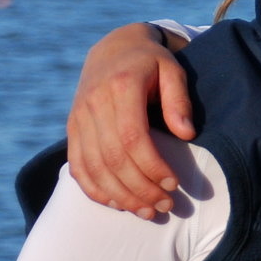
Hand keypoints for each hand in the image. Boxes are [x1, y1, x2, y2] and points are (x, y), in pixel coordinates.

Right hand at [66, 22, 195, 218]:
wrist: (114, 49)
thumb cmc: (152, 62)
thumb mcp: (174, 70)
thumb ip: (180, 101)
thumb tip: (187, 135)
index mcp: (121, 87)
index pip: (132, 137)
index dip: (151, 165)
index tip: (173, 184)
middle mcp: (93, 104)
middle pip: (111, 158)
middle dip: (139, 188)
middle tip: (165, 206)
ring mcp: (78, 118)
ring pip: (92, 167)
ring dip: (119, 195)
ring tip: (146, 212)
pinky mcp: (72, 130)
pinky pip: (77, 166)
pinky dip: (94, 189)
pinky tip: (116, 204)